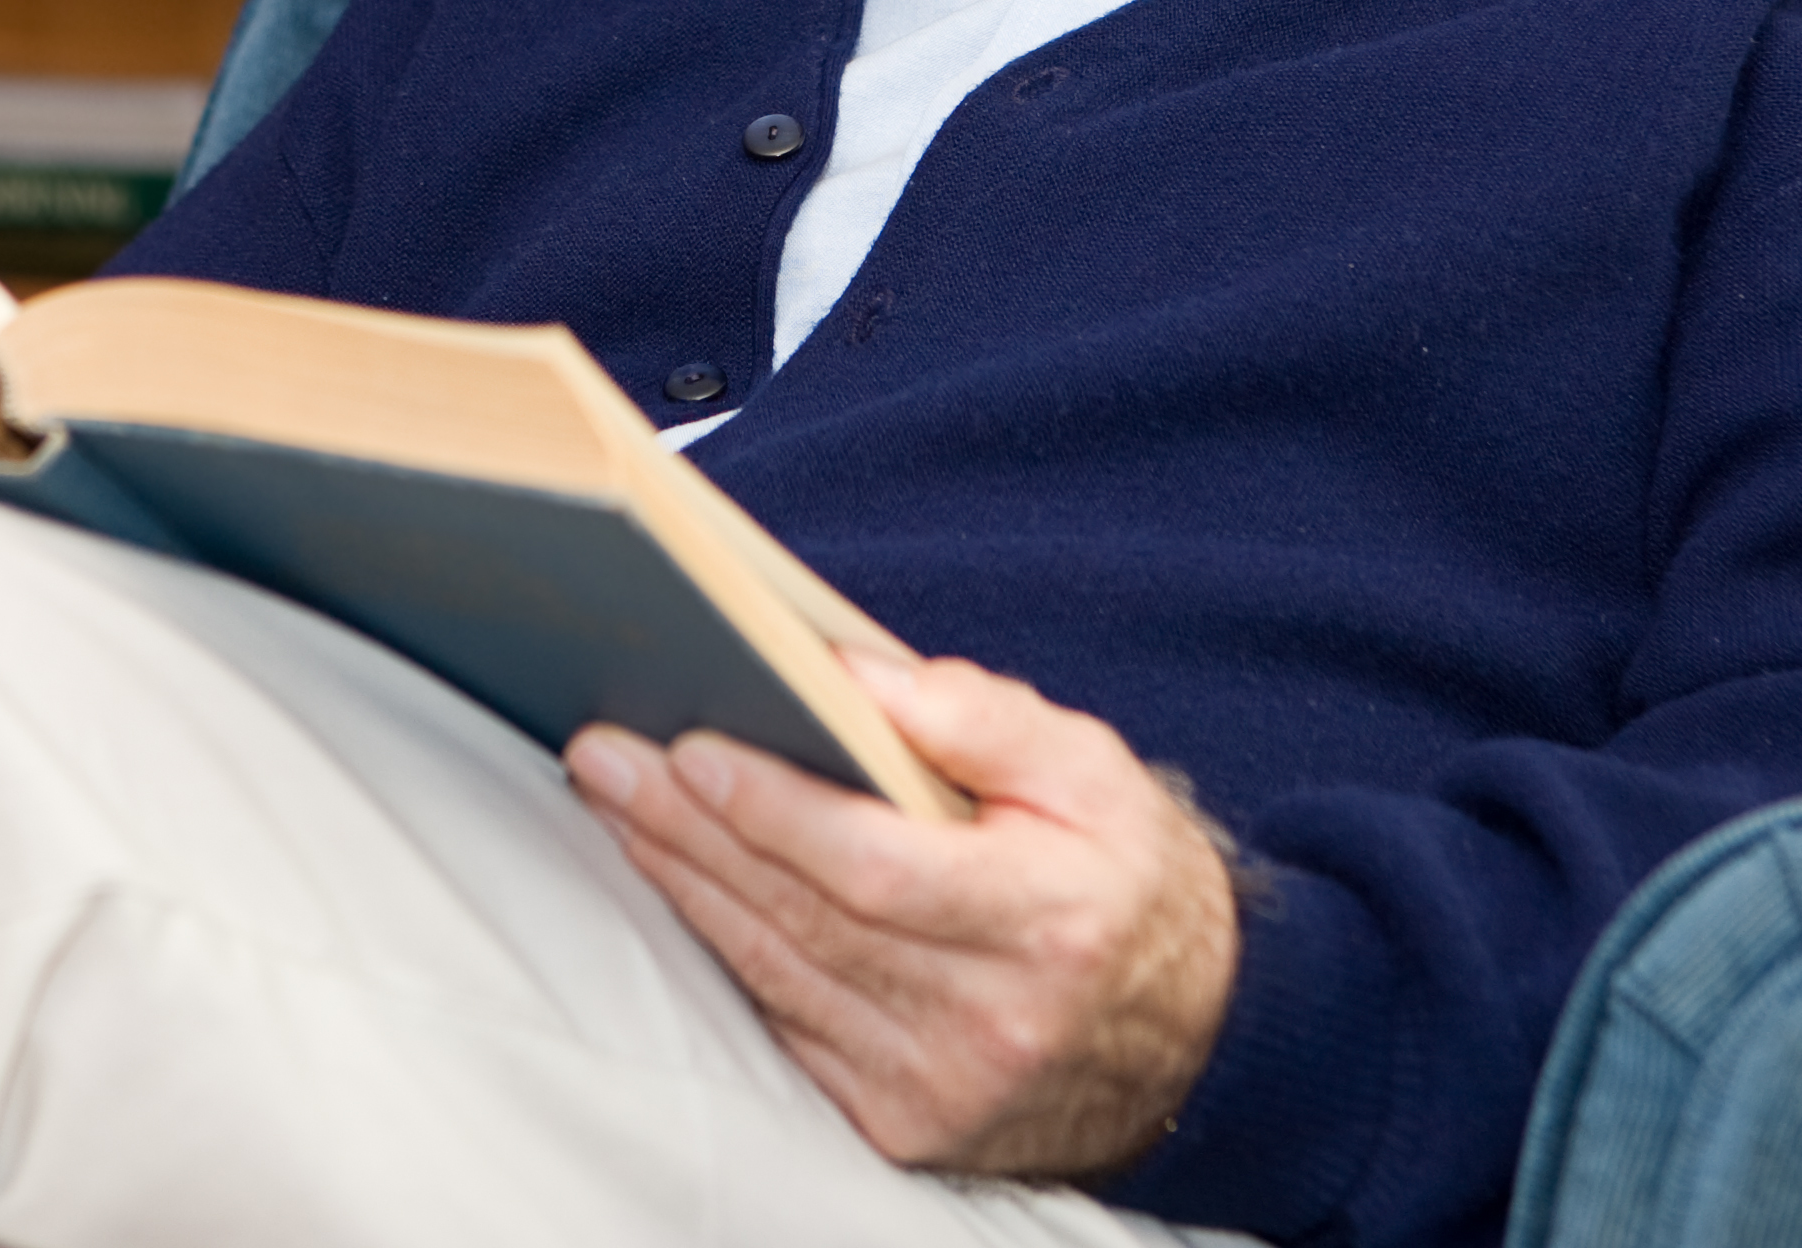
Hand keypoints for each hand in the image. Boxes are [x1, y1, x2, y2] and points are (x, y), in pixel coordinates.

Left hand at [564, 651, 1238, 1180]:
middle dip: (693, 830)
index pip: (880, 867)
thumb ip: (986, 718)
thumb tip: (860, 676)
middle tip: (608, 756)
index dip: (778, 813)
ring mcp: (940, 1087)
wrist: (1193, 1043)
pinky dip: (725, 951)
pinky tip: (678, 884)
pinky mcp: (902, 1126)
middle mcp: (991, 1018)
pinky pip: (786, 1027)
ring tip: (619, 802)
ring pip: (779, 973)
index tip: (694, 748)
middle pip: (806, 918)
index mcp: (1049, 919)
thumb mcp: (1097, 773)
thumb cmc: (1128, 882)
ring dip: (685, 884)